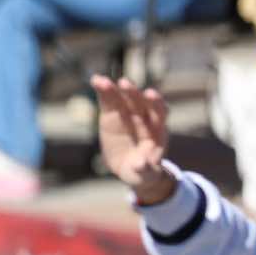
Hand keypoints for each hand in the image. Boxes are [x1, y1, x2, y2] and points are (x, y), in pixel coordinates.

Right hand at [92, 76, 180, 206]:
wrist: (132, 167)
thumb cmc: (144, 171)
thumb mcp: (146, 174)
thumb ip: (146, 168)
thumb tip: (143, 164)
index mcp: (157, 130)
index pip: (160, 112)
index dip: (156, 103)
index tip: (149, 94)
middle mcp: (144, 117)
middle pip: (140, 102)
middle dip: (133, 93)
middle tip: (124, 84)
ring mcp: (128, 114)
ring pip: (123, 98)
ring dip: (114, 89)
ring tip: (102, 81)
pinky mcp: (112, 114)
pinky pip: (108, 101)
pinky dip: (102, 90)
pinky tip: (95, 80)